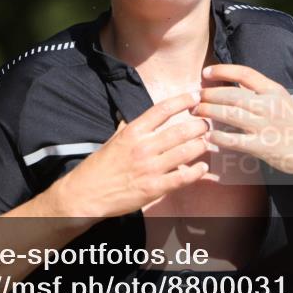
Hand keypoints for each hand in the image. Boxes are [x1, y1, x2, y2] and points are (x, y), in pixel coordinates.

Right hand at [43, 91, 211, 220]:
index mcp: (133, 131)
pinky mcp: (154, 188)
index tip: (196, 96)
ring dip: (201, 146)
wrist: (85, 195)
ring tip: (207, 143)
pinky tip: (202, 167)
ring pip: (186, 152)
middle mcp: (143, 147)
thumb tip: (137, 115)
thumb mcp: (113, 140)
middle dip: (199, 125)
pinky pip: (182, 177)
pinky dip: (196, 171)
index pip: (163, 110)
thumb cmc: (99, 167)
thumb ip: (129, 127)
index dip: (183, 101)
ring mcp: (150, 168)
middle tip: (207, 124)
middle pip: (181, 130)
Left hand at [194, 64, 292, 184]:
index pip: (244, 73)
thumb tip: (233, 89)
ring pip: (229, 114)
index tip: (205, 73)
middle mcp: (269, 105)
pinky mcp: (263, 147)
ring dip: (208, 112)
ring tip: (195, 112)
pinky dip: (218, 137)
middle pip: (231, 94)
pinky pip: (234, 140)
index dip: (222, 71)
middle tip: (193, 96)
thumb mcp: (283, 101)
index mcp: (274, 90)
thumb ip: (261, 94)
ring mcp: (266, 126)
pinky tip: (207, 136)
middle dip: (209, 94)